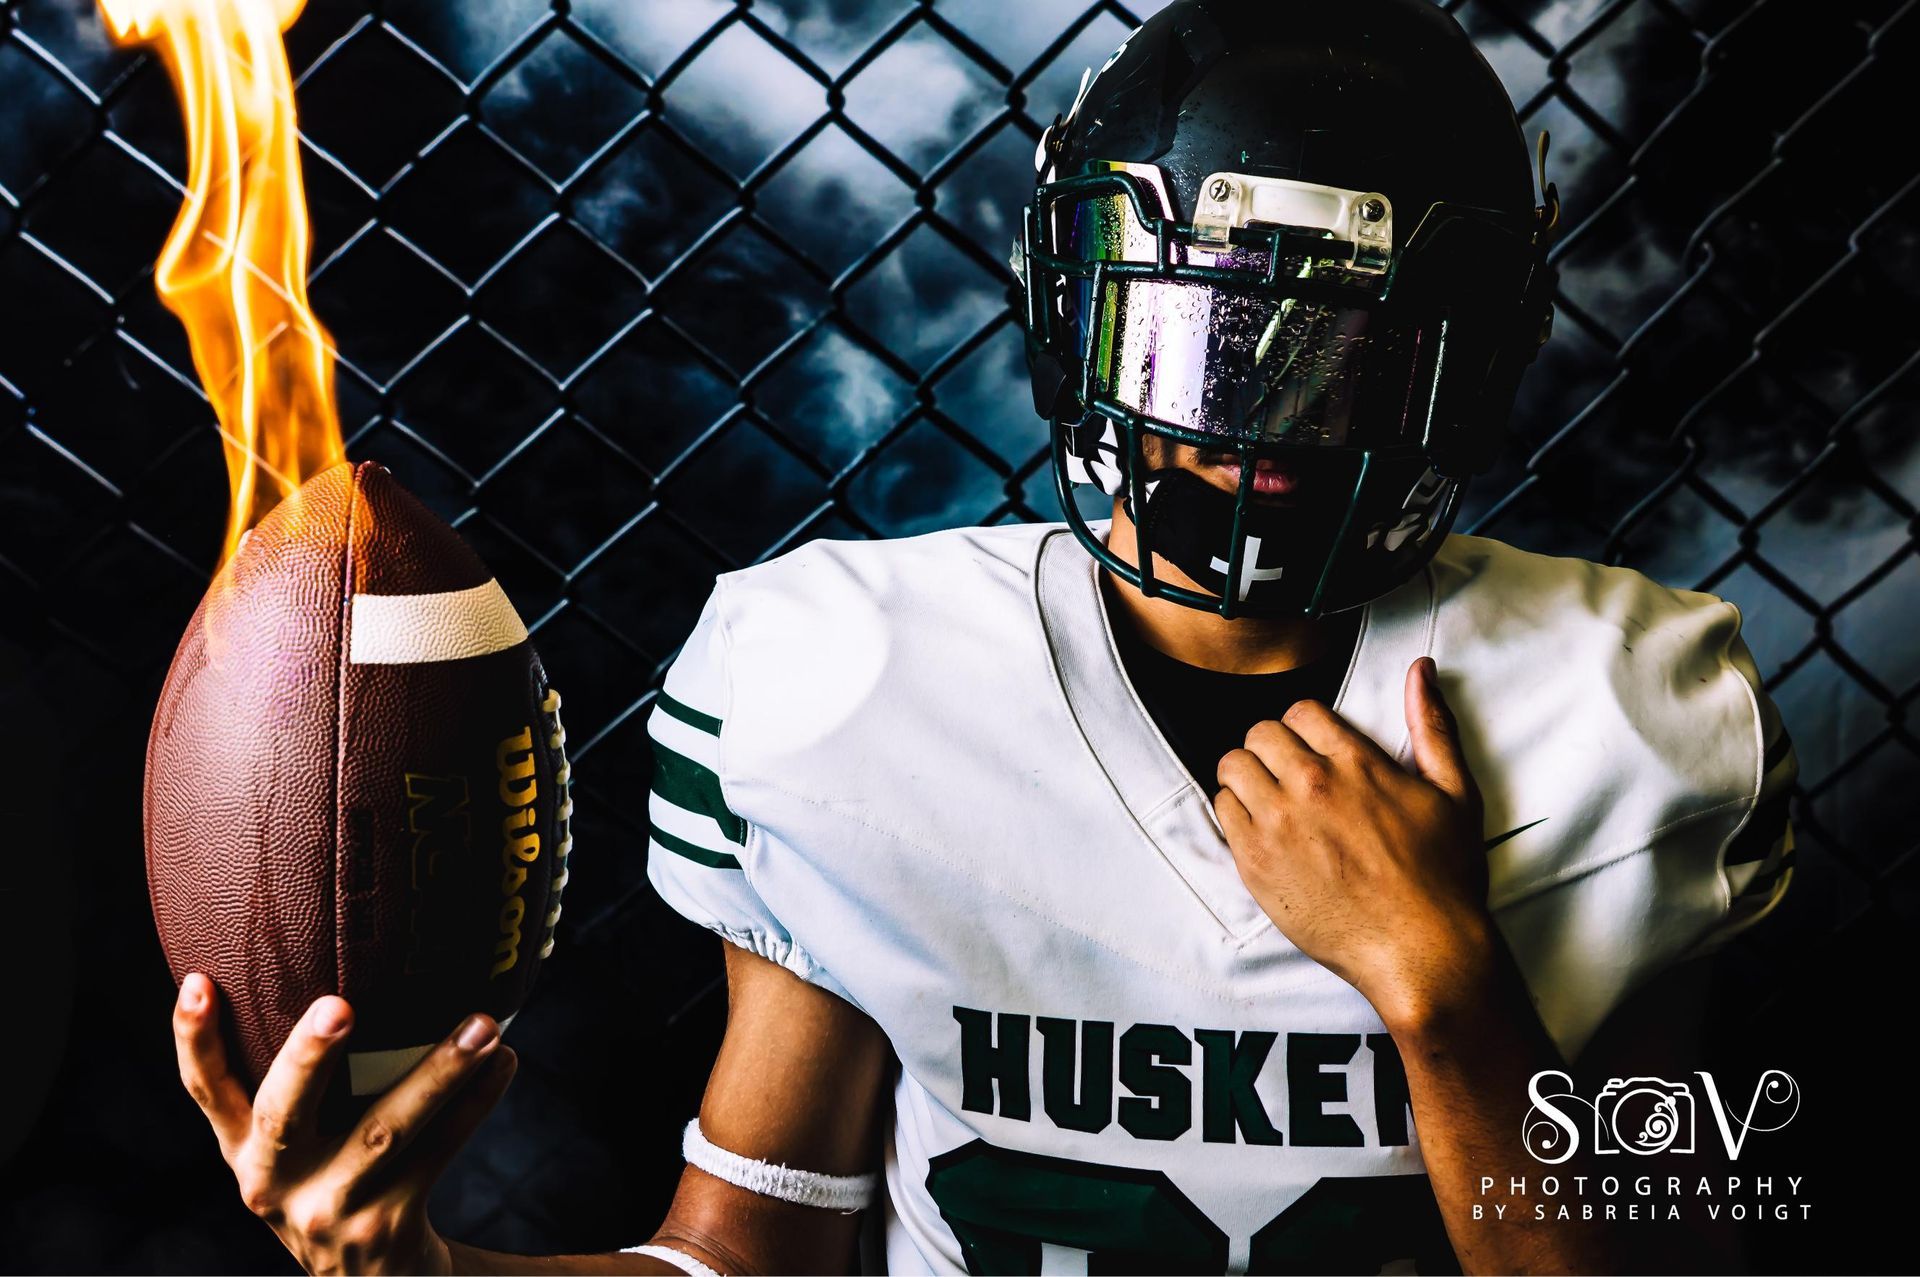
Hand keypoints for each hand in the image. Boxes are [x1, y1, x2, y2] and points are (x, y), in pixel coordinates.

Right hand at [173, 973, 516, 1275]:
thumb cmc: (337, 1182)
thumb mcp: (300, 1147)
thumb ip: (303, 1082)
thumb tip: (343, 965)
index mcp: (244, 1151)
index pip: (206, 1091)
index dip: (195, 1039)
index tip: (200, 981)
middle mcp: (274, 1183)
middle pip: (283, 1114)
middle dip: (308, 1058)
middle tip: (339, 1006)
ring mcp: (329, 1210)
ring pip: (385, 1131)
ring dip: (438, 1072)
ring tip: (482, 1025)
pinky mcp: (386, 1226)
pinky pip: (438, 1151)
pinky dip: (474, 1103)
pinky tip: (503, 1061)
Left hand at [1213, 657, 1494, 1028]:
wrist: (1422, 951)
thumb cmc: (1444, 877)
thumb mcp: (1455, 793)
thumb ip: (1432, 725)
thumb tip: (1420, 670)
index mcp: (1355, 762)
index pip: (1300, 711)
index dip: (1305, 727)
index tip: (1313, 749)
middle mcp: (1310, 785)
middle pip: (1260, 732)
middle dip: (1273, 747)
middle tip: (1289, 774)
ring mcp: (1277, 825)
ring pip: (1232, 767)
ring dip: (1248, 776)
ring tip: (1271, 798)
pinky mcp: (1255, 864)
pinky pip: (1223, 812)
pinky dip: (1236, 814)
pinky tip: (1264, 831)